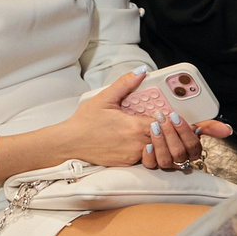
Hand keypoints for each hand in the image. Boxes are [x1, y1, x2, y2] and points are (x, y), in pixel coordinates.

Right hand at [48, 73, 162, 167]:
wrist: (70, 143)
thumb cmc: (85, 122)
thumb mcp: (105, 98)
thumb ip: (125, 83)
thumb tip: (141, 71)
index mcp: (134, 126)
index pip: (163, 123)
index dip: (166, 117)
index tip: (164, 112)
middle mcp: (136, 144)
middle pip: (162, 137)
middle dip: (164, 129)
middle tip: (160, 120)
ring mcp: (132, 156)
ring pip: (155, 149)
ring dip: (156, 140)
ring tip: (151, 130)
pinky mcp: (127, 163)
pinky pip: (144, 156)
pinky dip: (146, 149)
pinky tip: (138, 139)